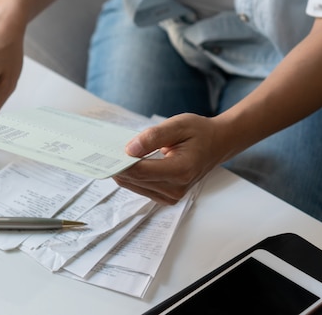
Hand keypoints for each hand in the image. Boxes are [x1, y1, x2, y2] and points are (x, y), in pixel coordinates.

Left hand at [114, 113, 229, 203]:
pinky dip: (132, 176)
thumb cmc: (199, 132)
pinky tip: (127, 163)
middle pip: (135, 180)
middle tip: (104, 150)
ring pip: (134, 186)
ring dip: (123, 171)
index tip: (105, 152)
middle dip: (119, 165)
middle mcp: (177, 188)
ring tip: (114, 154)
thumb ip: (153, 137)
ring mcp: (172, 196)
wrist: (217, 143)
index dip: (121, 163)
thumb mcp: (177, 125)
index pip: (141, 171)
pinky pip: (140, 188)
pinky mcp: (167, 197)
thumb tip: (129, 149)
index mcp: (181, 170)